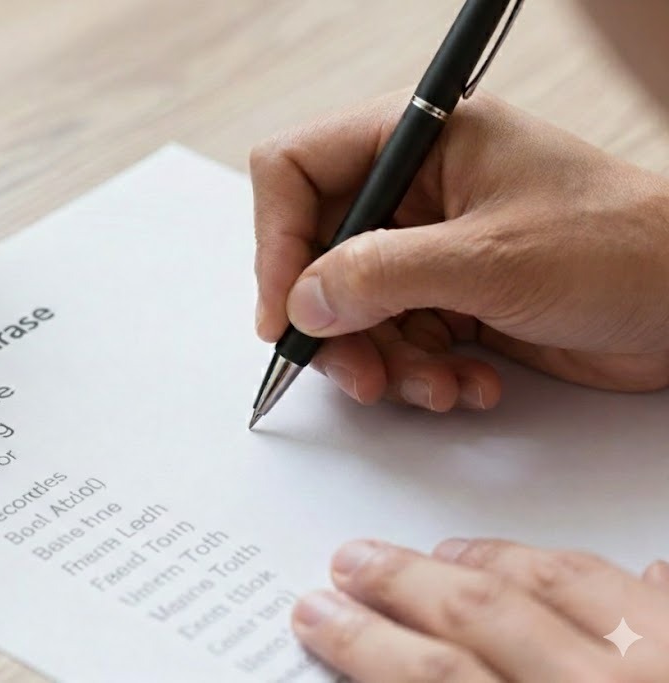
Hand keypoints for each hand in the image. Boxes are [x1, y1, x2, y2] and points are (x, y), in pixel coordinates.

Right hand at [251, 92, 668, 410]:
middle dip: (335, 325)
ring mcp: (429, 247)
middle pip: (315, 255)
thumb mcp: (492, 259)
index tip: (283, 312)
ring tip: (436, 387)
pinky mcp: (448, 297)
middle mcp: (414, 191)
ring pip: (351, 310)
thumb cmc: (623, 247)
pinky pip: (394, 340)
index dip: (276, 241)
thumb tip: (301, 301)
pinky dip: (420, 373)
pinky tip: (470, 383)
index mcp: (418, 140)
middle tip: (359, 375)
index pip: (295, 170)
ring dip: (383, 362)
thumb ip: (382, 275)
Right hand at [293, 539, 668, 680]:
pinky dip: (617, 573)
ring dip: (489, 560)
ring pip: (565, 581)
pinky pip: (659, 587)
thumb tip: (433, 680)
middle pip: (483, 616)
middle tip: (353, 560)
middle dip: (402, 584)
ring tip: (440, 552)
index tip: (319, 614)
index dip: (364, 644)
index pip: (438, 680)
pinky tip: (588, 565)